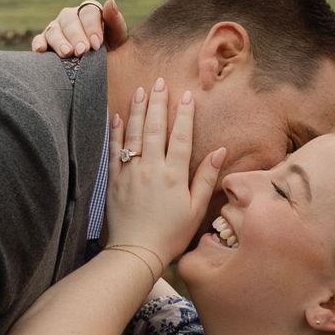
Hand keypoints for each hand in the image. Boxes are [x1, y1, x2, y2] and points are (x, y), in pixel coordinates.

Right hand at [31, 0, 129, 57]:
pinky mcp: (43, 41)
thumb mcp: (117, 38)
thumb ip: (115, 20)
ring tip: (67, 53)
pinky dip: (39, 43)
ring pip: (54, 30)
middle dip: (76, 36)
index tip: (96, 44)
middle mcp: (70, 17)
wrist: (98, 69)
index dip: (91, 27)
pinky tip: (41, 50)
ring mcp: (55, 28)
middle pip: (69, 20)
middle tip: (82, 51)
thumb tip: (110, 1)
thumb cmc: (110, 50)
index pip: (88, 12)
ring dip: (60, 41)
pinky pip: (39, 40)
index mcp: (88, 12)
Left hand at [105, 77, 225, 267]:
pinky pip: (114, 150)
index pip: (180, 136)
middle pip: (155, 128)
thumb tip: (220, 151)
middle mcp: (151, 168)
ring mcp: (130, 172)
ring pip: (134, 134)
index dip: (184, 114)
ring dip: (138, 110)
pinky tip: (118, 116)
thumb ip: (206, 178)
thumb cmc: (171, 234)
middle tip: (159, 81)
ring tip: (141, 90)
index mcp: (174, 175)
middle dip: (158, 102)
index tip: (186, 95)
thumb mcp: (196, 209)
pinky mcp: (114, 180)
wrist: (136, 252)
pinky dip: (116, 132)